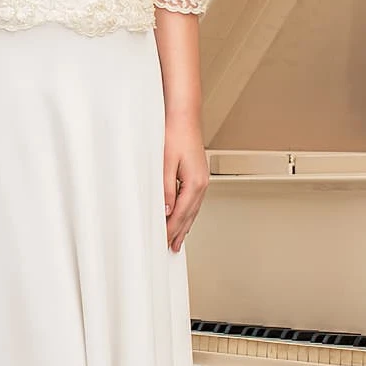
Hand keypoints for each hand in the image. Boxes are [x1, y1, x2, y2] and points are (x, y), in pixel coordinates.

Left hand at [164, 122, 208, 251]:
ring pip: (193, 210)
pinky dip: (188, 212)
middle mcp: (202, 184)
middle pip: (189, 216)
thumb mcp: (165, 164)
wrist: (184, 117)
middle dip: (179, 233)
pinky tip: (184, 215)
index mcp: (195, 184)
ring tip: (178, 239)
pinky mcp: (199, 175)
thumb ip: (165, 190)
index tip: (163, 242)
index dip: (170, 230)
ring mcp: (202, 180)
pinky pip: (194, 201)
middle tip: (171, 248)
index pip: (180, 214)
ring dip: (185, 225)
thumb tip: (165, 211)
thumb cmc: (175, 135)